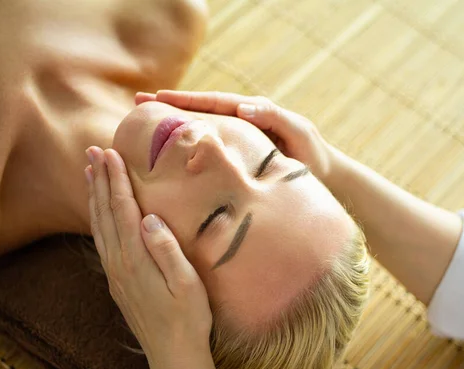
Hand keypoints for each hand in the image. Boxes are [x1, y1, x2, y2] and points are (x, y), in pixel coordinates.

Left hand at [84, 146, 212, 368]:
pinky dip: (97, 220)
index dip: (117, 180)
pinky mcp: (117, 283)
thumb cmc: (188, 319)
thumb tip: (149, 218)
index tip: (110, 153)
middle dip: (100, 180)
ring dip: (94, 197)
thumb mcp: (187, 284)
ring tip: (90, 173)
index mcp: (136, 259)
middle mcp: (119, 264)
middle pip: (106, 213)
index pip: (124, 210)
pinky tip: (98, 213)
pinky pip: (101, 242)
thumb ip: (167, 250)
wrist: (173, 356)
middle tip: (93, 151)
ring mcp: (115, 274)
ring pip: (99, 227)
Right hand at [135, 90, 337, 180]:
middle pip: (201, 110)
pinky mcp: (241, 153)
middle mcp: (243, 121)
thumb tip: (244, 106)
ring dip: (176, 123)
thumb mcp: (298, 134)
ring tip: (146, 122)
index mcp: (253, 112)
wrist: (325, 175)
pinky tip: (174, 151)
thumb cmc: (313, 156)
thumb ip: (275, 118)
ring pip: (203, 127)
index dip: (185, 100)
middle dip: (170, 106)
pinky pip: (212, 145)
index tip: (156, 98)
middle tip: (138, 102)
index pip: (213, 103)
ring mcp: (240, 137)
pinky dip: (192, 143)